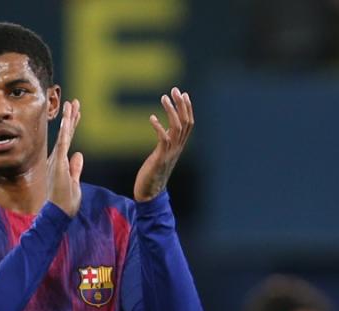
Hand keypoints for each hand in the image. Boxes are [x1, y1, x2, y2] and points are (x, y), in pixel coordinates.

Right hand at [47, 99, 83, 216]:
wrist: (57, 214)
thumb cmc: (64, 202)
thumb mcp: (73, 183)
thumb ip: (75, 169)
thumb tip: (79, 155)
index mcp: (61, 163)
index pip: (68, 140)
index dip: (72, 126)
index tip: (76, 113)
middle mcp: (58, 159)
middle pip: (66, 134)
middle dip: (70, 118)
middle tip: (74, 102)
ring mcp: (57, 160)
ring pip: (64, 135)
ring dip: (68, 119)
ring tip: (71, 104)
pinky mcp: (58, 164)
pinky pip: (62, 144)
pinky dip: (64, 131)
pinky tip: (67, 119)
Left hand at [133, 87, 193, 201]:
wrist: (150, 194)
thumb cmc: (153, 174)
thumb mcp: (161, 154)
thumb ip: (166, 142)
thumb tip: (166, 129)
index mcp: (178, 146)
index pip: (188, 123)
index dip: (187, 108)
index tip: (183, 93)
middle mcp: (177, 148)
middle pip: (185, 122)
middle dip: (182, 105)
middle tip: (175, 90)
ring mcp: (170, 153)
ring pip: (177, 128)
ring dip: (171, 111)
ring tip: (164, 98)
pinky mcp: (160, 158)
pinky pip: (164, 140)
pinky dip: (159, 127)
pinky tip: (152, 118)